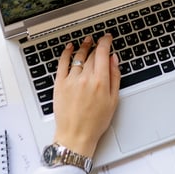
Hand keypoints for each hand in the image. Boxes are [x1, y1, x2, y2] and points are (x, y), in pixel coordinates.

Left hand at [51, 35, 120, 156]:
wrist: (75, 135)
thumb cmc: (95, 122)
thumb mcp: (113, 100)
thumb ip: (114, 77)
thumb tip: (114, 60)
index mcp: (100, 81)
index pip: (102, 53)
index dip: (106, 42)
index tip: (108, 38)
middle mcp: (85, 78)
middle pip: (92, 55)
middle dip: (97, 45)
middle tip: (100, 41)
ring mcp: (71, 80)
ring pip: (78, 57)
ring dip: (84, 47)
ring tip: (87, 41)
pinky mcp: (60, 84)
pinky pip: (62, 63)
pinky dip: (66, 53)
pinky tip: (70, 48)